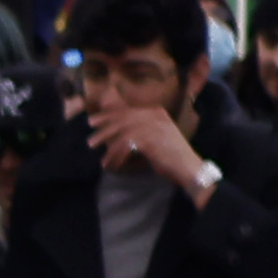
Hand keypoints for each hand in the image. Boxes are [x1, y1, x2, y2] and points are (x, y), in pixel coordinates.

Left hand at [88, 84, 208, 192]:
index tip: (94, 119)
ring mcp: (153, 126)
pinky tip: (109, 163)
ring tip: (93, 145)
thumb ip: (139, 130)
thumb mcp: (156, 136)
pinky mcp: (150, 140)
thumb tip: (115, 130)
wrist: (187, 167)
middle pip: (123, 117)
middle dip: (104, 124)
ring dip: (105, 139)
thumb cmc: (170, 155)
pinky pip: (125, 146)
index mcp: (157, 112)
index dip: (109, 114)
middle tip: (90, 131)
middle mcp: (155, 116)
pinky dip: (115, 155)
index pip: (128, 110)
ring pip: (122, 130)